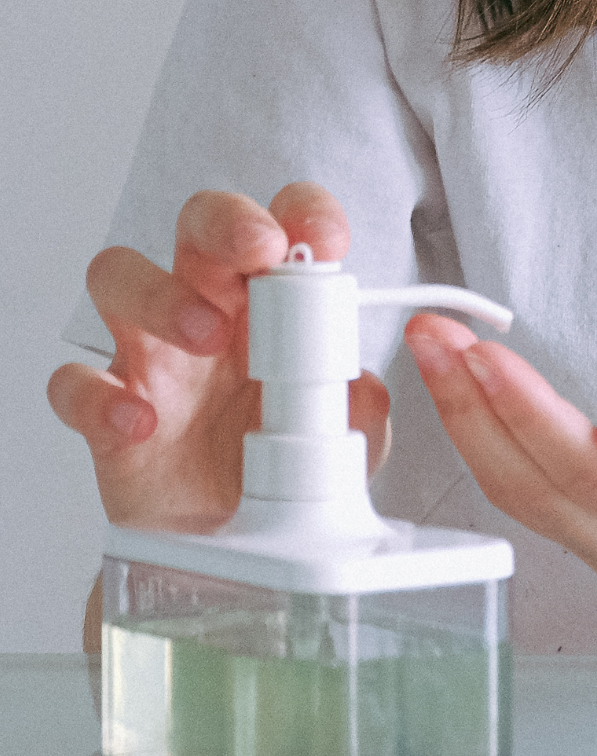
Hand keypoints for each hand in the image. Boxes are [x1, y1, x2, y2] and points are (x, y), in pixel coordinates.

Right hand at [48, 183, 389, 536]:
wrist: (227, 542)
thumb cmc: (278, 466)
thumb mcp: (341, 438)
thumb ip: (357, 408)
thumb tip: (363, 388)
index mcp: (268, 300)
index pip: (281, 221)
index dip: (301, 213)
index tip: (325, 238)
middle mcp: (204, 309)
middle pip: (196, 223)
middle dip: (226, 222)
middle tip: (261, 252)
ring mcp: (149, 356)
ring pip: (117, 275)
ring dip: (160, 294)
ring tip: (206, 337)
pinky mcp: (105, 413)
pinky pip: (73, 382)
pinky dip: (98, 396)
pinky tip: (141, 422)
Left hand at [404, 322, 596, 602]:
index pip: (595, 476)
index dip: (529, 416)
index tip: (482, 353)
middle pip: (543, 495)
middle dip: (476, 413)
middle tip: (434, 335)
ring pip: (530, 502)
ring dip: (475, 426)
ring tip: (441, 352)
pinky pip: (538, 500)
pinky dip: (497, 443)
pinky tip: (476, 394)